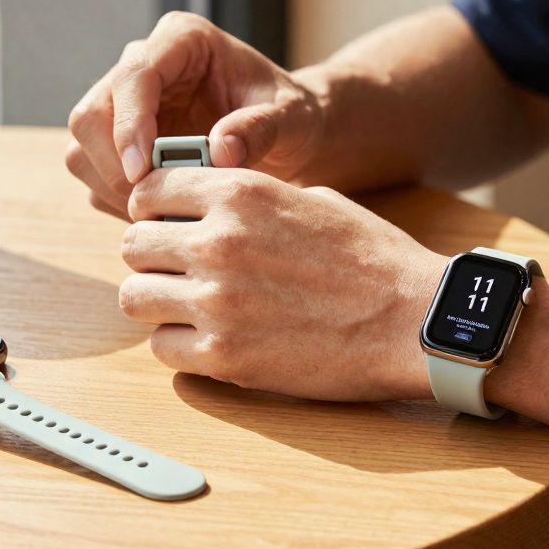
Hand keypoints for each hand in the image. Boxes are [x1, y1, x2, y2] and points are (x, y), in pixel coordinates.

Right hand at [65, 11, 324, 218]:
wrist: (284, 134)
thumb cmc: (288, 115)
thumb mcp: (290, 118)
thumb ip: (261, 129)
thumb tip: (220, 150)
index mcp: (181, 41)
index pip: (134, 76)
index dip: (130, 124)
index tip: (143, 172)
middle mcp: (142, 66)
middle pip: (92, 115)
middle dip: (116, 166)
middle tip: (153, 205)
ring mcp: (122, 105)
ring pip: (83, 149)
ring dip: (113, 189)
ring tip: (164, 212)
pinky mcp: (116, 142)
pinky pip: (94, 176)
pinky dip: (119, 202)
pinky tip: (161, 212)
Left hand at [119, 167, 445, 401]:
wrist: (415, 321)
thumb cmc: (372, 259)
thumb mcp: (308, 199)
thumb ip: (247, 199)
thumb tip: (200, 208)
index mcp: (239, 194)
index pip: (147, 191)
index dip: (152, 210)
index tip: (165, 224)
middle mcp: (218, 243)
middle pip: (132, 246)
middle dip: (153, 258)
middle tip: (180, 272)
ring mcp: (217, 302)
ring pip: (134, 297)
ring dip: (158, 302)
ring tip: (190, 308)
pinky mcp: (224, 357)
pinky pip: (161, 348)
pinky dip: (179, 345)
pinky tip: (210, 340)